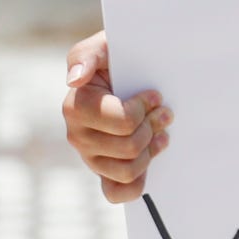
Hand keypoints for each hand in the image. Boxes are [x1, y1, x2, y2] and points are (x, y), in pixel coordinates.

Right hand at [63, 29, 171, 204]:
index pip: (122, 122)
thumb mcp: (104, 46)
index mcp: (76, 107)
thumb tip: (75, 80)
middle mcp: (78, 136)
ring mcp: (90, 157)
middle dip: (152, 127)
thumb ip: (86, 56)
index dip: (144, 110)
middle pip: (129, 146)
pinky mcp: (103, 171)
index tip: (154, 95)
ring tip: (160, 131)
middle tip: (163, 112)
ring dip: (151, 150)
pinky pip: (117, 192)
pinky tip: (149, 156)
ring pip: (128, 170)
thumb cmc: (117, 57)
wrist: (125, 70)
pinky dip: (137, 181)